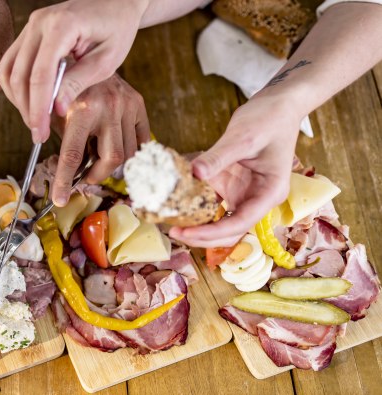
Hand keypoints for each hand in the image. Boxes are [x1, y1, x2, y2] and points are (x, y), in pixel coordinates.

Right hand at [0, 0, 148, 143]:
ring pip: (8, 70)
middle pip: (19, 75)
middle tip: (39, 133)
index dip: (38, 109)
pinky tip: (32, 101)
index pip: (40, 75)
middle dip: (27, 109)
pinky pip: (11, 63)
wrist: (116, 1)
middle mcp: (39, 23)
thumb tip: (55, 109)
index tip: (40, 133)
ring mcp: (30, 26)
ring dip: (18, 99)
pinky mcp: (28, 33)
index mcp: (62, 25)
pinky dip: (17, 86)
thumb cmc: (117, 26)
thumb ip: (79, 82)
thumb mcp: (107, 59)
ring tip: (36, 119)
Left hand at [50, 75, 148, 205]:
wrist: (88, 53)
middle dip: (97, 174)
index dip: (65, 181)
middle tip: (86, 176)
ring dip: (111, 163)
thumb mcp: (58, 114)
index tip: (60, 199)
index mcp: (80, 109)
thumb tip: (69, 177)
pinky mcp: (138, 103)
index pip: (72, 156)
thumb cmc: (68, 89)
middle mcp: (107, 106)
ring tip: (97, 154)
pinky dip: (129, 151)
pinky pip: (140, 140)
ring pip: (128, 153)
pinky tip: (113, 145)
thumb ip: (65, 142)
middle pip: (110, 159)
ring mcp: (126, 104)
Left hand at [169, 96, 300, 247]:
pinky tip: (176, 204)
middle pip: (230, 230)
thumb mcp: (242, 137)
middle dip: (202, 236)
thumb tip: (194, 172)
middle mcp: (258, 198)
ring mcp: (245, 193)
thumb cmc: (268, 119)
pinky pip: (213, 203)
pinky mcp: (232, 185)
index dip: (212, 233)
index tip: (186, 232)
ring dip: (198, 226)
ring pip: (221, 221)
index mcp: (269, 192)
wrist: (277, 105)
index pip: (240, 223)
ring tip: (170, 223)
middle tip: (173, 231)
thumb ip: (218, 157)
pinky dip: (196, 206)